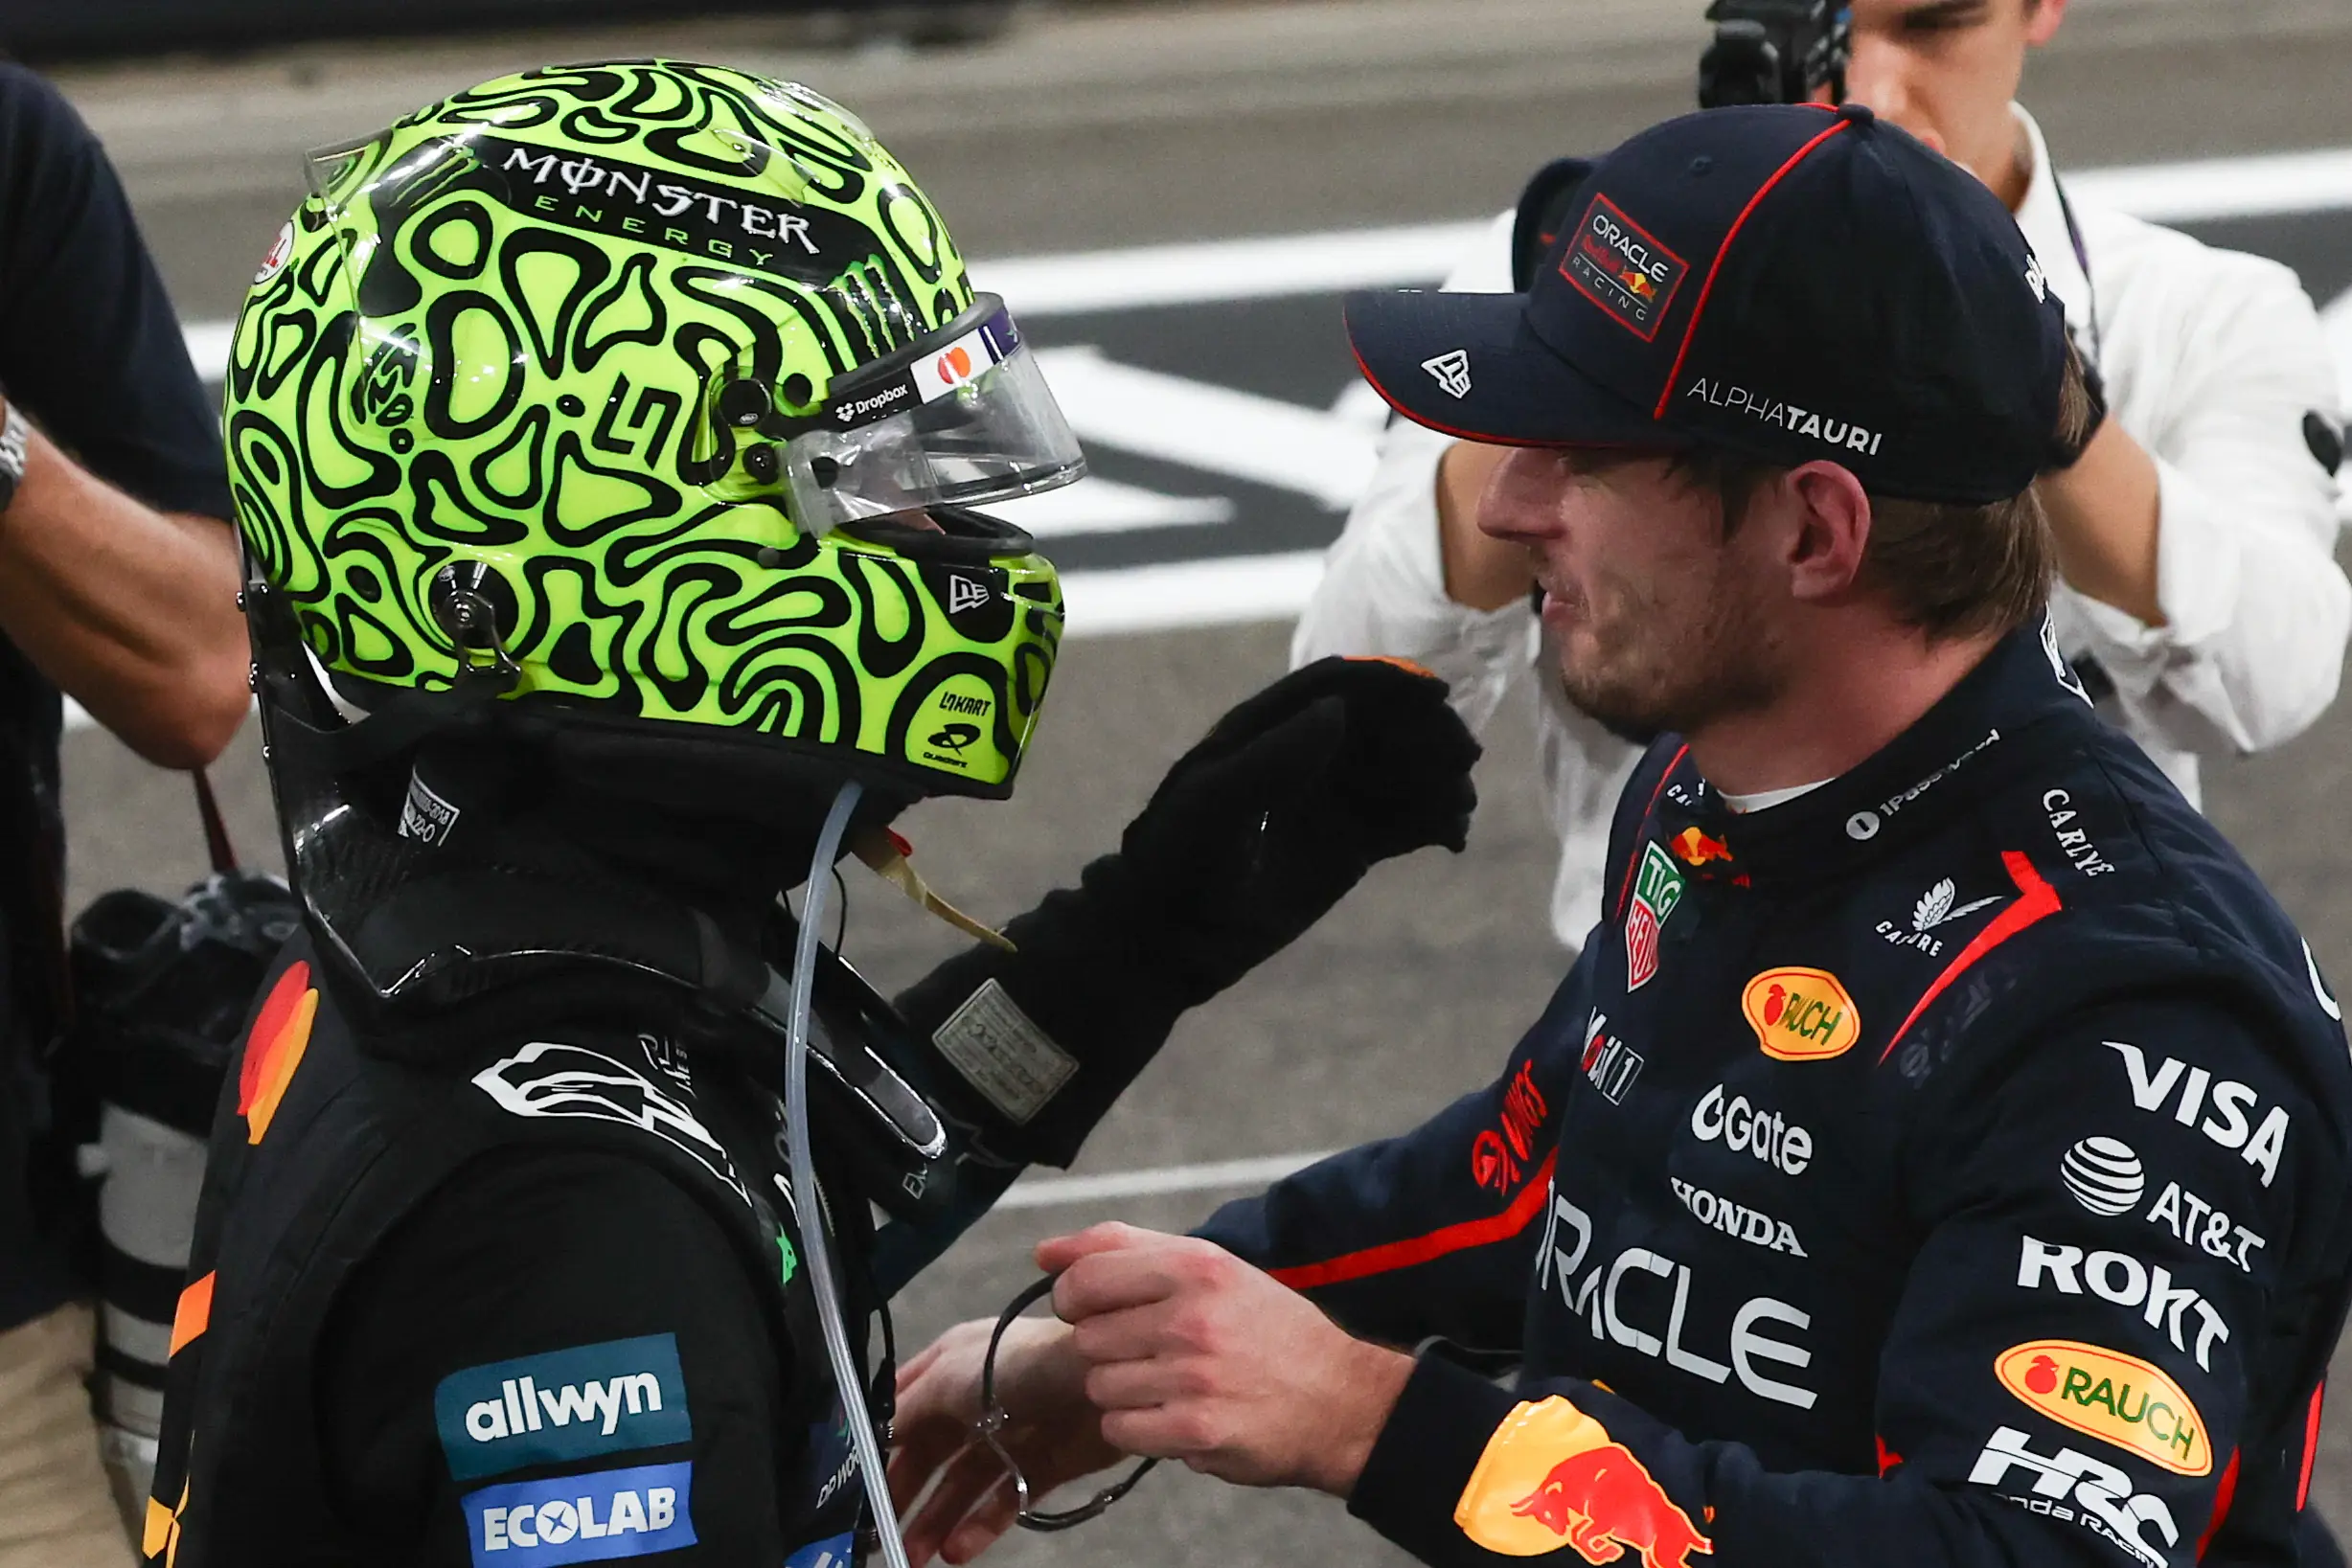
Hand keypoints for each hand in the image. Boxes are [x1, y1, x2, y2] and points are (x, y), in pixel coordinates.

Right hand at [889, 1315, 1120, 1564]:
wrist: (1096, 1380)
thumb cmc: (1014, 1368)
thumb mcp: (949, 1378)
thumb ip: (908, 1410)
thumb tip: (876, 1434)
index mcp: (951, 1366)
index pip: (905, 1407)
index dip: (881, 1442)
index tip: (853, 1482)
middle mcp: (975, 1400)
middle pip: (930, 1453)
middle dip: (905, 1491)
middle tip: (879, 1532)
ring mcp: (1009, 1434)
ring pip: (962, 1483)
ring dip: (936, 1518)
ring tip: (914, 1554)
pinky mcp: (1040, 1466)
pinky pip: (1002, 1500)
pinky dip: (980, 1525)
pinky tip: (958, 1550)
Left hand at [1042, 1222, 1412, 1494]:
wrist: (1338, 1398)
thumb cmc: (1264, 1327)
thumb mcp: (1208, 1265)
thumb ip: (1121, 1248)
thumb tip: (1043, 1253)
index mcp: (1195, 1266)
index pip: (1083, 1280)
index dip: (1076, 1299)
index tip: (1099, 1310)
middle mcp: (1193, 1318)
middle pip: (1087, 1338)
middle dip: (1110, 1347)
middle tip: (1154, 1350)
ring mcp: (1194, 1378)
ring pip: (1099, 1386)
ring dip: (1124, 1390)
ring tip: (1170, 1383)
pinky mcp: (1196, 1431)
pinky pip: (1119, 1428)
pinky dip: (1137, 1427)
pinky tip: (1174, 1414)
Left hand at [1119, 657, 1479, 991]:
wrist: (1170, 940)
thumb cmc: (1179, 863)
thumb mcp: (1216, 807)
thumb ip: (1272, 758)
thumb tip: (1338, 710)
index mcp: (1263, 730)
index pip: (1336, 686)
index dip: (1388, 683)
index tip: (1436, 696)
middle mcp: (1301, 756)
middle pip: (1381, 725)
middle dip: (1426, 734)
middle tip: (1464, 759)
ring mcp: (1326, 801)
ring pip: (1400, 773)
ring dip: (1438, 780)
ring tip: (1459, 808)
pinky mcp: (1347, 847)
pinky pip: (1403, 822)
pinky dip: (1434, 822)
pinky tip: (1453, 838)